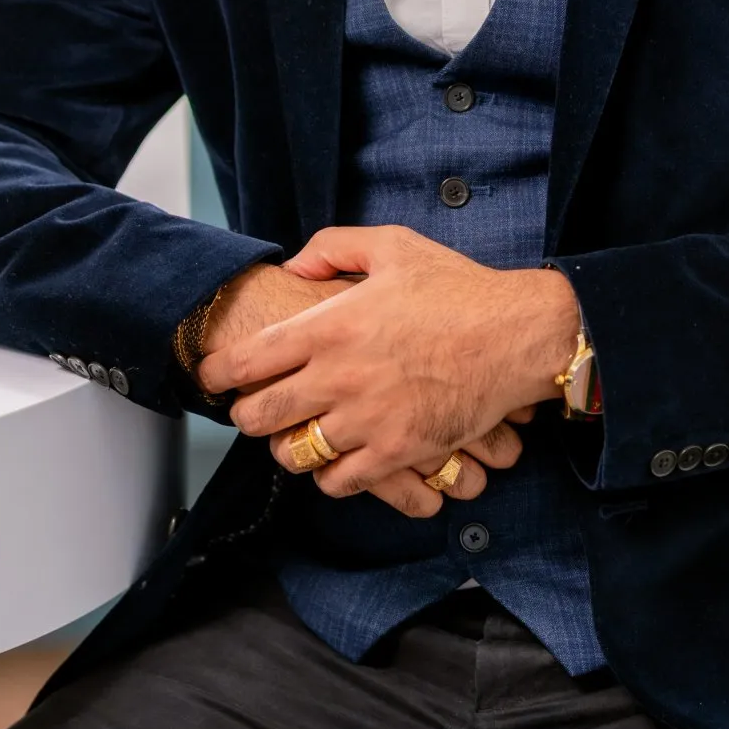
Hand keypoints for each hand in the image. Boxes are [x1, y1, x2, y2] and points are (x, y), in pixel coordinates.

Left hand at [198, 226, 580, 514]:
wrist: (516, 334)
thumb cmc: (457, 288)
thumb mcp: (393, 245)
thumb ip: (333, 247)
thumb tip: (293, 265)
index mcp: (330, 326)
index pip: (248, 360)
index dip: (218, 373)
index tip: (212, 376)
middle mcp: (339, 376)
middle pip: (260, 415)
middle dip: (246, 415)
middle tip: (252, 410)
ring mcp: (367, 419)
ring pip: (295, 454)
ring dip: (287, 448)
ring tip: (294, 438)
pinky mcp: (397, 452)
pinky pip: (339, 482)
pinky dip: (330, 476)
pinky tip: (337, 460)